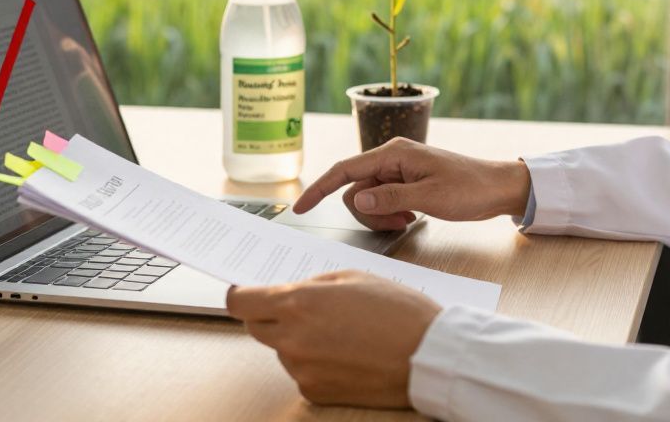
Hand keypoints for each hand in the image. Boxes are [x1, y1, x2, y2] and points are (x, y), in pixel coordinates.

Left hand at [226, 270, 440, 407]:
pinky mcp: (315, 392)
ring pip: (282, 351)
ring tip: (339, 334)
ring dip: (297, 340)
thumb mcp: (354, 277)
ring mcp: (302, 369)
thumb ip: (314, 284)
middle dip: (271, 316)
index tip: (247, 294)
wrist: (429, 356)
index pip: (241, 303)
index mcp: (299, 303)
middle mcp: (292, 338)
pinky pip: (302, 373)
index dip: (242, 296)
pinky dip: (316, 364)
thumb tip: (294, 292)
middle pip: (256, 327)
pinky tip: (346, 355)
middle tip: (303, 310)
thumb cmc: (398, 311)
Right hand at [293, 137, 532, 230]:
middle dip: (369, 212)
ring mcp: (398, 171)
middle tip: (400, 221)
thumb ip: (390, 198)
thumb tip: (357, 199)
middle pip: (355, 190)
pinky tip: (412, 217)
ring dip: (381, 215)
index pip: (344, 170)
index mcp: (393, 153)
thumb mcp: (429, 197)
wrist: (497, 188)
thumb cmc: (469, 188)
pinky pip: (383, 201)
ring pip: (368, 199)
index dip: (319, 188)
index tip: (299, 208)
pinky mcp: (405, 183)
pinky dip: (391, 213)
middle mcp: (391, 159)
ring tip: (409, 219)